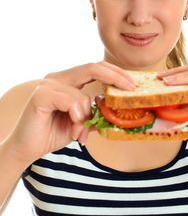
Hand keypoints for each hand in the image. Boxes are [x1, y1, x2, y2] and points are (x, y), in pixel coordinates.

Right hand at [8, 62, 135, 165]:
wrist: (27, 148)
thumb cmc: (53, 132)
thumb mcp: (81, 122)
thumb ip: (96, 113)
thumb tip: (118, 110)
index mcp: (69, 80)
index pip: (96, 68)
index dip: (116, 73)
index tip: (132, 84)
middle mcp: (58, 78)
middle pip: (93, 67)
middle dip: (116, 77)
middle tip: (131, 88)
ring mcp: (48, 84)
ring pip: (82, 94)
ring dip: (87, 115)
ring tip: (80, 130)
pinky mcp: (40, 95)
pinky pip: (70, 101)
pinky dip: (76, 115)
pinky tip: (72, 126)